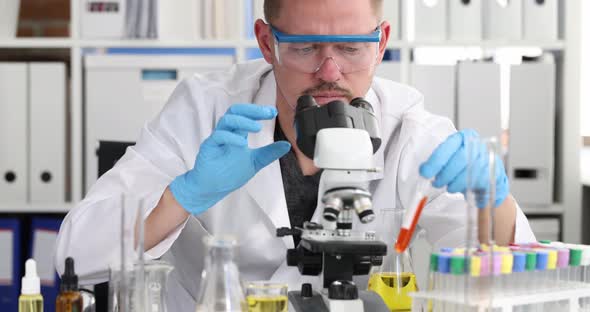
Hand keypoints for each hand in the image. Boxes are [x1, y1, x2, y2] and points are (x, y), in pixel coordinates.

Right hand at [169, 104, 290, 214]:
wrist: (212, 189)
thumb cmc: (230, 174)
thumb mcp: (255, 162)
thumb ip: (269, 153)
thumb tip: (287, 145)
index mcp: (237, 133)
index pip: (247, 115)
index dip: (259, 112)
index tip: (273, 112)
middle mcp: (226, 132)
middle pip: (236, 111)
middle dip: (252, 110)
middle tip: (267, 113)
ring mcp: (216, 139)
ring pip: (226, 120)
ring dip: (243, 121)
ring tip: (258, 128)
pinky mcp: (208, 148)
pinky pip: (218, 136)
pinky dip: (231, 137)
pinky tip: (242, 144)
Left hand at [419, 129, 508, 207]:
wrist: (488, 175)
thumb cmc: (465, 165)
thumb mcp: (450, 158)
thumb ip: (438, 161)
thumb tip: (424, 169)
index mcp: (464, 137)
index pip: (448, 146)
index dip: (435, 161)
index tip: (424, 172)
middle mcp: (478, 145)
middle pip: (460, 159)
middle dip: (445, 174)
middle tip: (437, 183)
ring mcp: (489, 158)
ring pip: (470, 172)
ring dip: (455, 183)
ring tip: (449, 187)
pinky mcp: (496, 173)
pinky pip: (480, 182)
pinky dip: (469, 189)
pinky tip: (463, 191)